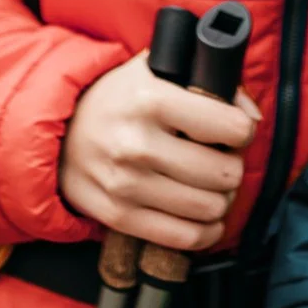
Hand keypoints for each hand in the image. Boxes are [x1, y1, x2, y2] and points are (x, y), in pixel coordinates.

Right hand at [60, 51, 259, 249]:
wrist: (56, 132)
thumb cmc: (119, 97)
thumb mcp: (157, 70)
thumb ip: (208, 80)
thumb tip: (251, 113)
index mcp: (151, 100)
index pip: (228, 127)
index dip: (244, 130)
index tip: (238, 130)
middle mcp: (137, 144)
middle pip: (223, 172)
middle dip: (234, 166)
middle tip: (226, 160)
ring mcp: (126, 185)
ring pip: (208, 207)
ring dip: (222, 199)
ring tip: (215, 185)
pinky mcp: (117, 216)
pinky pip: (182, 237)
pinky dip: (205, 231)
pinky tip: (207, 218)